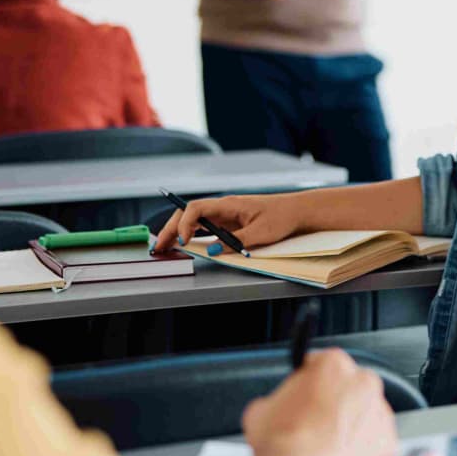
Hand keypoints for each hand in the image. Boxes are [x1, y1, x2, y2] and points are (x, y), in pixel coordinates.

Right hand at [152, 192, 302, 253]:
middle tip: (159, 248)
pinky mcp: (229, 223)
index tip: (183, 240)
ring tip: (164, 248)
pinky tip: (183, 245)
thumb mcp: (261, 233)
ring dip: (178, 232)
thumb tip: (212, 250)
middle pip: (189, 214)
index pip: (196, 208)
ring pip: (194, 221)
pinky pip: (205, 227)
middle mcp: (223, 208)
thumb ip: (236, 242)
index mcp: (229, 204)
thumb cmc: (282, 217)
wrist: (297, 212)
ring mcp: (225, 215)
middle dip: (172, 229)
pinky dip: (192, 235)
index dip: (184, 223)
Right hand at [241, 350, 397, 455]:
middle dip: (334, 401)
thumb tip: (275, 408)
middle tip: (314, 423)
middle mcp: (363, 382)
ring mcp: (380, 412)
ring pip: (365, 414)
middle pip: (348, 386)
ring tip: (326, 446)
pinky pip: (375, 442)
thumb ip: (277, 399)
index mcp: (333, 363)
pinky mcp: (388, 442)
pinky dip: (362, 449)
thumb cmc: (284, 443)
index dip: (310, 381)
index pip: (322, 363)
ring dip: (350, 425)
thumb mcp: (262, 409)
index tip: (304, 394)